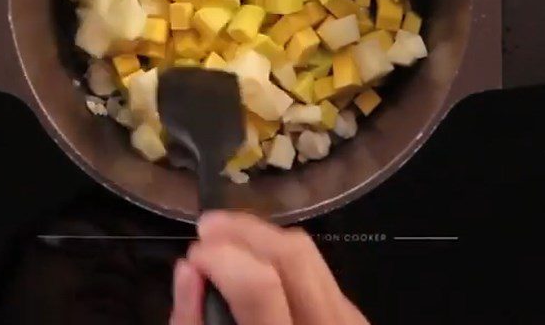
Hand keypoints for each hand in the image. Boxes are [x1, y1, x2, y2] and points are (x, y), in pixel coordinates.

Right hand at [170, 211, 369, 324]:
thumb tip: (188, 269)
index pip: (260, 288)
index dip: (222, 258)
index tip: (193, 254)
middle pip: (293, 255)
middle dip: (244, 231)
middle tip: (205, 229)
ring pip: (308, 255)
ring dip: (262, 238)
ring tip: (225, 241)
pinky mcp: (356, 321)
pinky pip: (317, 272)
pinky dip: (281, 260)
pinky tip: (256, 266)